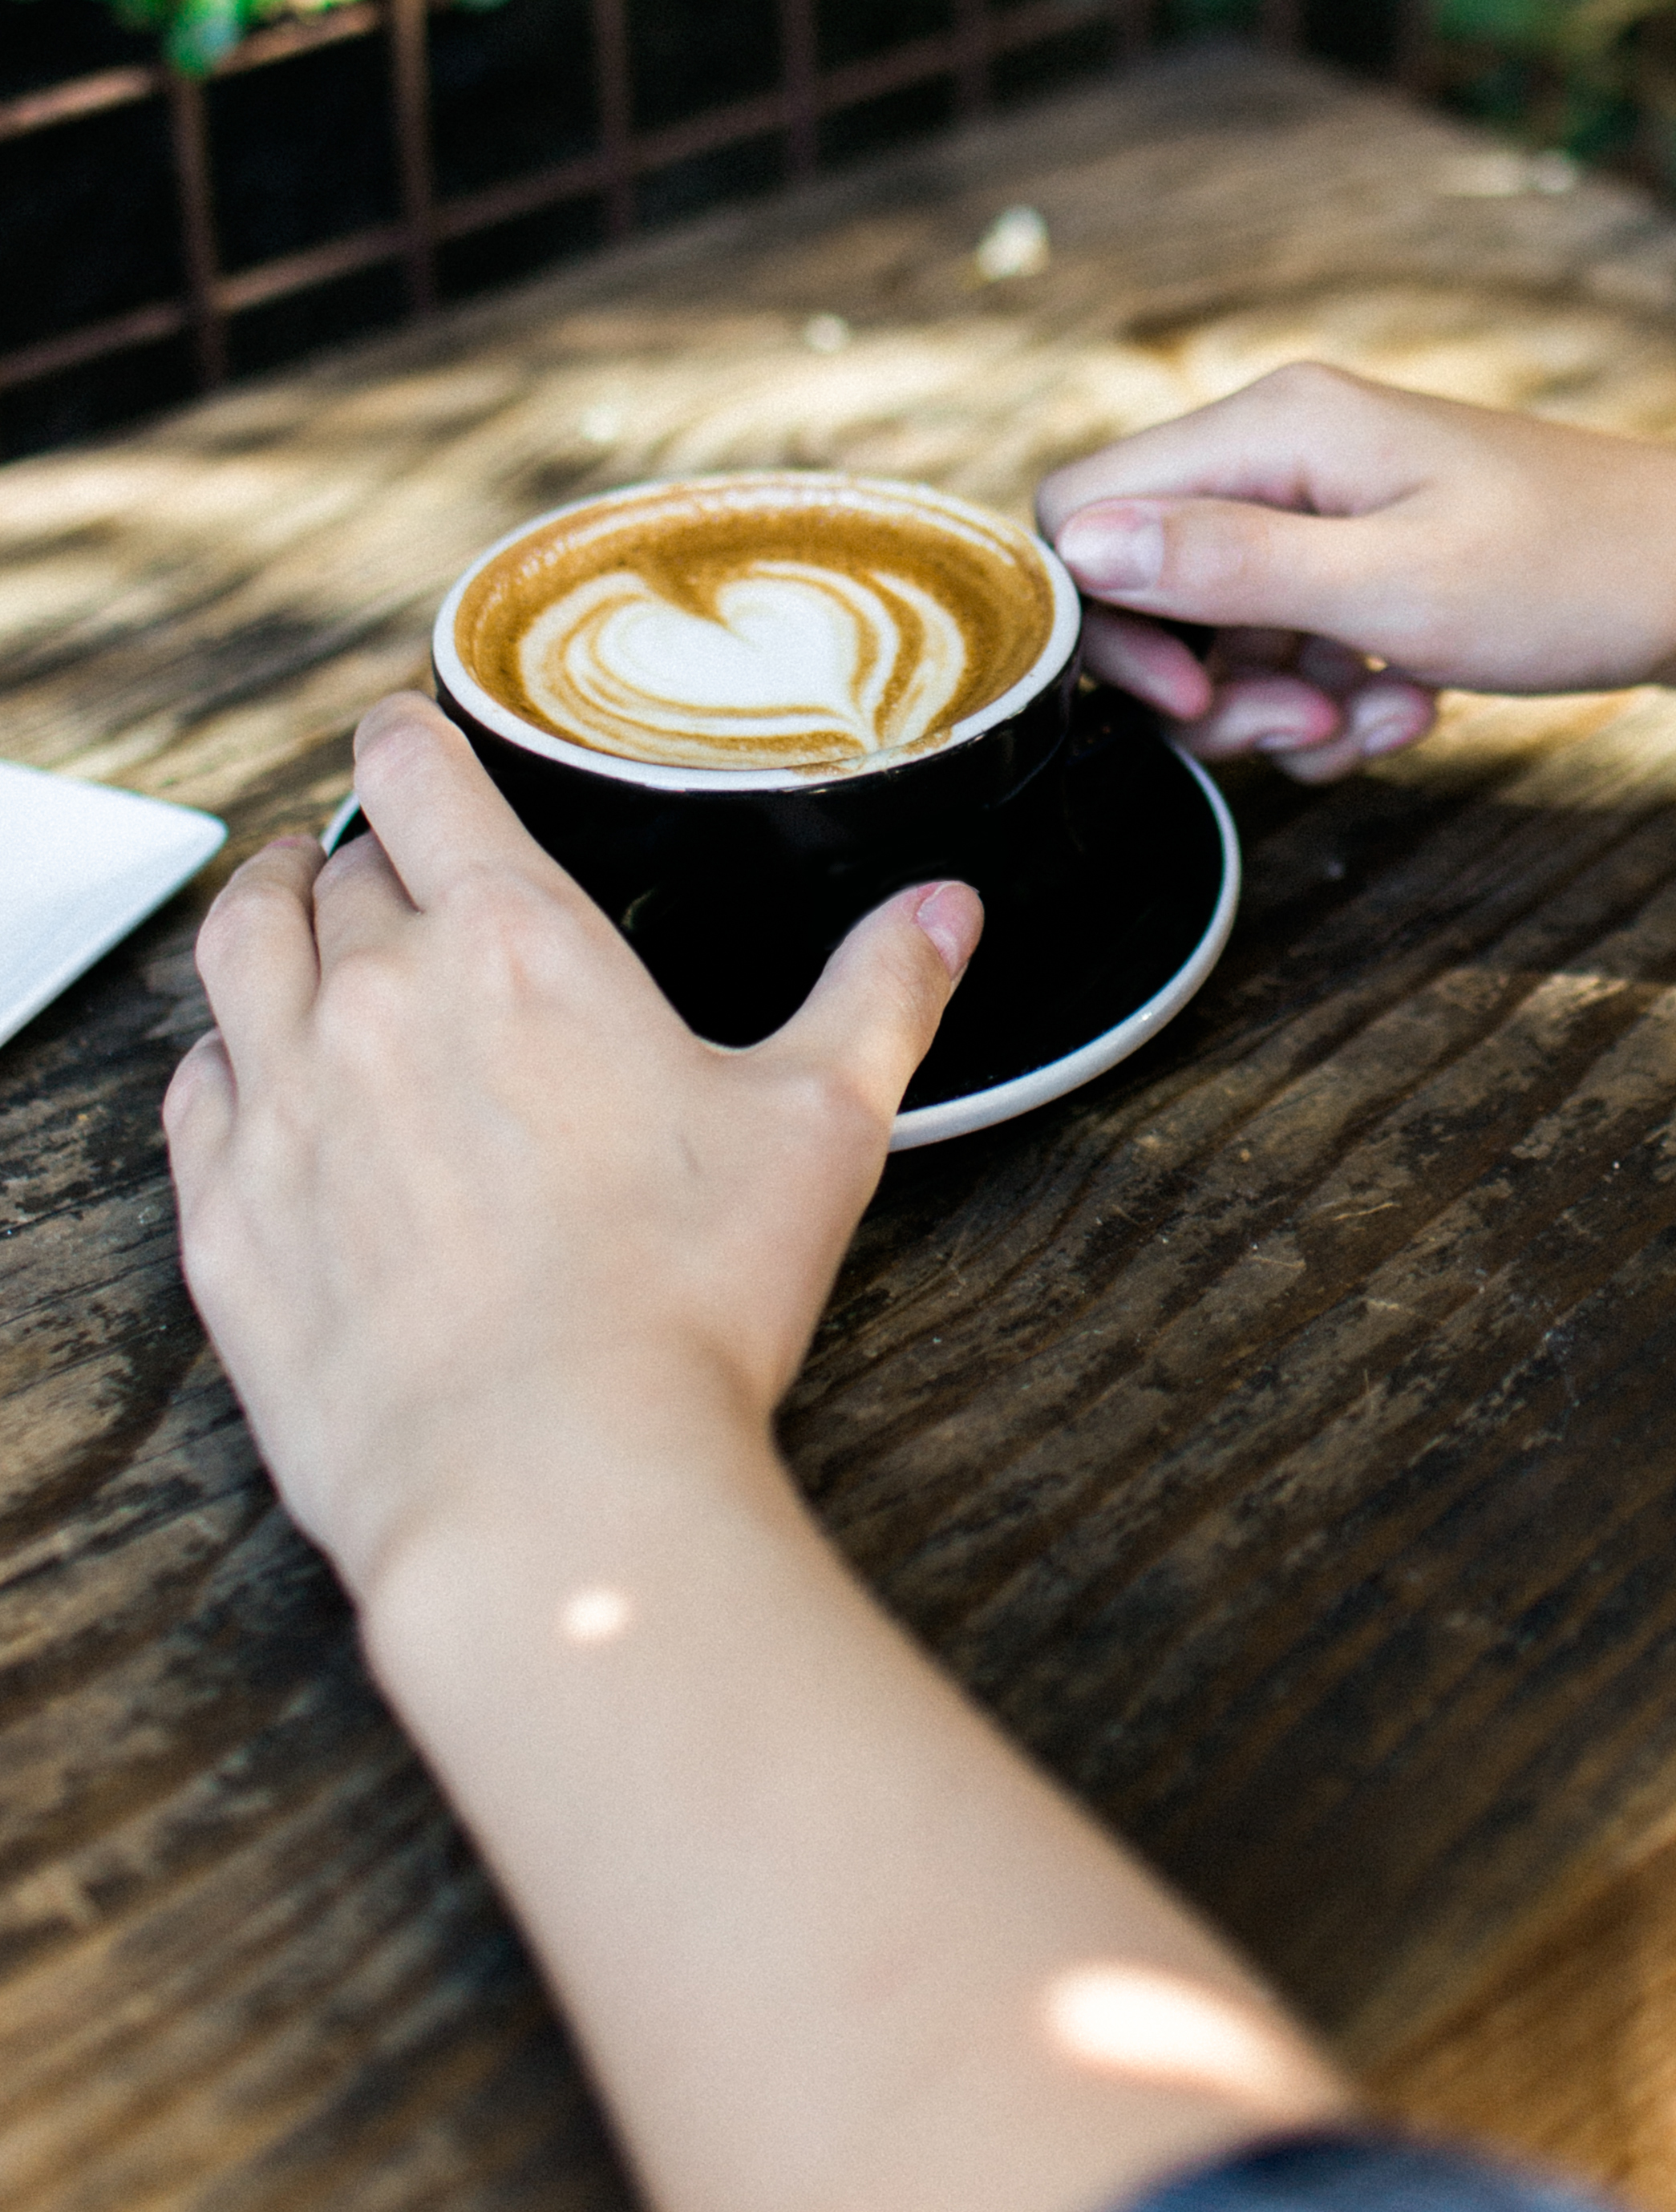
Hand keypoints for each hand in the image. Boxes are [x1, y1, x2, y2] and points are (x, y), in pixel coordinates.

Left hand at [165, 691, 977, 1605]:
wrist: (545, 1478)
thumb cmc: (686, 1301)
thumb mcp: (821, 1124)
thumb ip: (880, 994)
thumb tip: (945, 911)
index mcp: (513, 944)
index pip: (417, 777)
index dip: (406, 736)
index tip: (404, 732)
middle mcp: (375, 998)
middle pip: (331, 871)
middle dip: (362, 850)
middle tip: (385, 859)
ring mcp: (284, 1105)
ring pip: (236, 953)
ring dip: (263, 914)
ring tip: (285, 909)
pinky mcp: (228, 1216)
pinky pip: (194, 1088)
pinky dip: (220, 1053)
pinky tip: (247, 1068)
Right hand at [1037, 361, 1675, 781]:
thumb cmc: (1584, 571)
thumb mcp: (1396, 586)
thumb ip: (1230, 565)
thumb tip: (1080, 545)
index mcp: (1276, 429)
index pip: (1084, 508)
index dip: (1107, 620)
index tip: (1194, 695)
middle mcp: (1287, 454)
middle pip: (1149, 581)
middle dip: (1209, 682)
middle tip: (1303, 727)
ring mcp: (1329, 508)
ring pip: (1222, 630)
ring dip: (1281, 704)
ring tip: (1383, 718)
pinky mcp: (1370, 559)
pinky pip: (1294, 647)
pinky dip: (1332, 699)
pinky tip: (1412, 708)